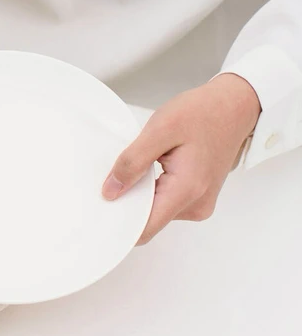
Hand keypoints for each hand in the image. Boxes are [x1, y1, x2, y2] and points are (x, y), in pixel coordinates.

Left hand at [102, 73, 260, 244]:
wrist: (236, 106)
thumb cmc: (203, 113)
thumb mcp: (160, 129)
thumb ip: (133, 162)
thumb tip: (110, 192)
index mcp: (187, 190)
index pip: (145, 229)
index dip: (119, 224)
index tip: (100, 212)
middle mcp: (196, 205)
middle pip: (149, 222)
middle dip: (127, 206)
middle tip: (112, 180)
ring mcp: (199, 204)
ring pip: (156, 213)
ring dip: (140, 196)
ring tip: (137, 169)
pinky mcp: (198, 198)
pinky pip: (166, 204)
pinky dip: (152, 192)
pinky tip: (149, 172)